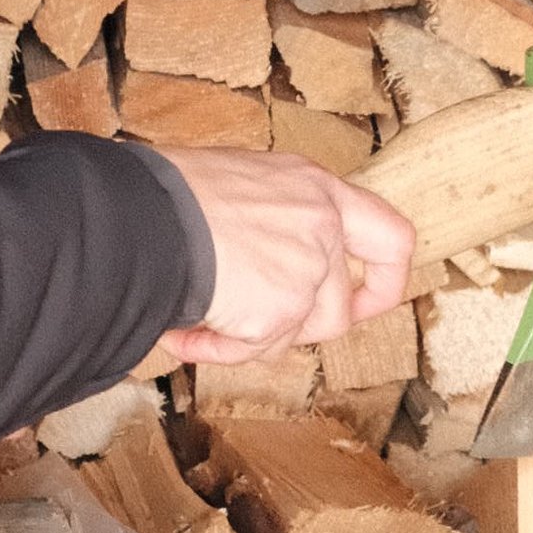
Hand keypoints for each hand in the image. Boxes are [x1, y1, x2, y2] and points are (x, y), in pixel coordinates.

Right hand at [151, 149, 414, 365]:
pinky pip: (253, 350)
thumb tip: (252, 262)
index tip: (367, 299)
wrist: (142, 213)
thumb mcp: (236, 182)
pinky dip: (216, 349)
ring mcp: (305, 271)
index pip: (390, 235)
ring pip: (295, 334)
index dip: (386, 279)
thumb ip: (267, 219)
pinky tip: (182, 332)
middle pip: (342, 307)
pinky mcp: (280, 312)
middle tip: (267, 334)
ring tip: (195, 319)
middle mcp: (321, 227)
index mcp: (314, 187)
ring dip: (248, 337)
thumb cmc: (166, 191)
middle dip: (303, 331)